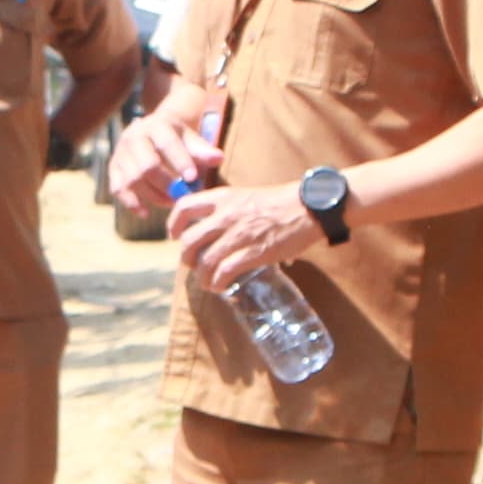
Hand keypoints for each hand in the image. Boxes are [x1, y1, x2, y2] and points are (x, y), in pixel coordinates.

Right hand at [109, 103, 219, 217]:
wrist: (153, 132)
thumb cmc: (177, 139)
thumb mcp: (191, 139)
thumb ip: (203, 151)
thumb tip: (218, 159)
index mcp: (155, 125)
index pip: (166, 143)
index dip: (179, 161)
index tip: (193, 178)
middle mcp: (133, 137)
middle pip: (148, 165)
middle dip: (167, 184)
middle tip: (183, 197)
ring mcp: (121, 153)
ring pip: (133, 180)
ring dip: (153, 195)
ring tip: (171, 202)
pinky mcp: (113, 168)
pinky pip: (118, 189)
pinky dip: (131, 203)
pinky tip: (146, 213)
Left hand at [170, 181, 319, 292]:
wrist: (308, 207)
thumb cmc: (281, 203)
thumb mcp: (246, 196)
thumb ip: (227, 210)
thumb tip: (215, 229)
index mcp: (223, 198)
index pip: (184, 207)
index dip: (174, 224)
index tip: (175, 236)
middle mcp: (225, 216)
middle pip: (188, 240)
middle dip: (186, 258)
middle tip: (194, 264)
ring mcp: (238, 235)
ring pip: (204, 261)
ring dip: (202, 276)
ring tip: (207, 282)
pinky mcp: (252, 253)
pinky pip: (224, 272)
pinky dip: (217, 283)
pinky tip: (220, 286)